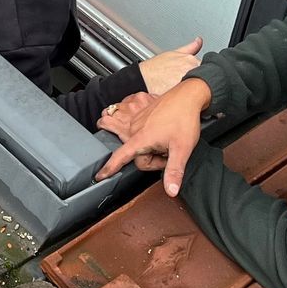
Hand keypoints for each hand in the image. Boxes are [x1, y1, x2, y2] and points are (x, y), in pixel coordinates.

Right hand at [97, 77, 211, 193]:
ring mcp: (138, 121)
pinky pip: (142, 134)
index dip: (109, 168)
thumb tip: (171, 192)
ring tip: (168, 140)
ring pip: (141, 145)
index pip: (120, 157)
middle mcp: (135, 128)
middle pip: (138, 155)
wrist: (187, 96)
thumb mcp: (182, 149)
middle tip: (170, 153)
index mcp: (141, 138)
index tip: (99, 176)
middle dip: (154, 159)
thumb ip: (174, 171)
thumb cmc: (184, 119)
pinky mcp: (142, 116)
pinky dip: (153, 138)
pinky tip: (165, 133)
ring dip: (154, 148)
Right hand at [138, 37, 203, 94]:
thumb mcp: (173, 53)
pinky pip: (191, 98)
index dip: (203, 74)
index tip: (196, 77)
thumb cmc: (155, 68)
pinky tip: (181, 98)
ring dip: (195, 91)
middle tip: (187, 85)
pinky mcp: (182, 94)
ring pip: (199, 89)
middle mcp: (191, 70)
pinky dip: (189, 99)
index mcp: (191, 60)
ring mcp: (187, 82)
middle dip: (201, 82)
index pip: (208, 69)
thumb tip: (199, 40)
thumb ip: (190, 47)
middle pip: (205, 79)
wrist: (142, 79)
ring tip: (183, 91)